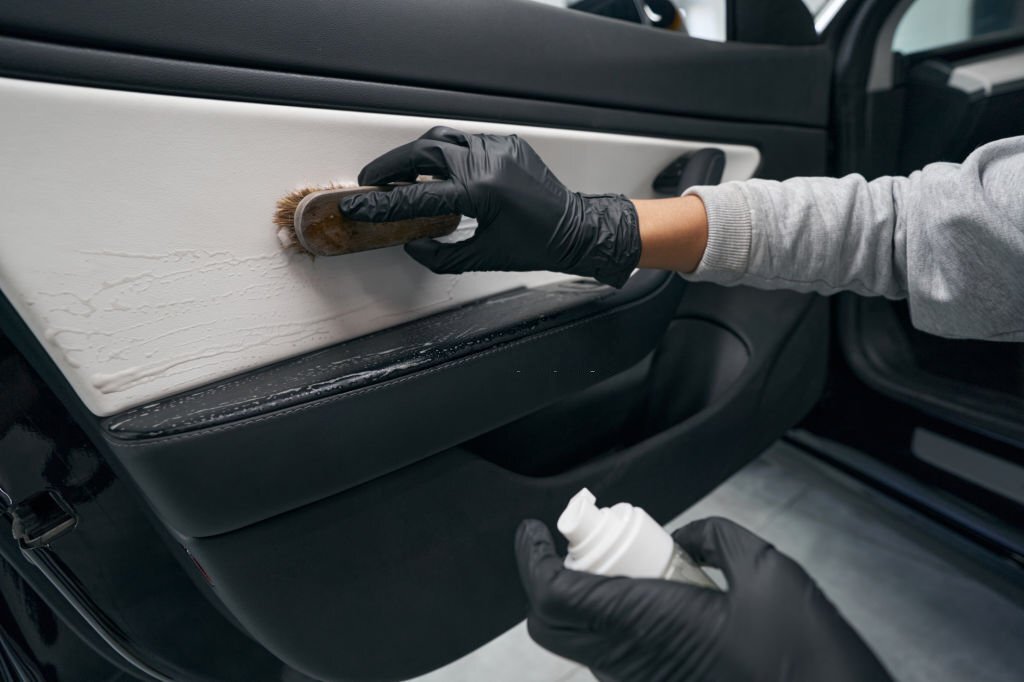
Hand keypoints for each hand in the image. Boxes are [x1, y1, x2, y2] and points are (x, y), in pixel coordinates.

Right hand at [340, 127, 640, 286]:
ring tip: (401, 174)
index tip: (359, 204)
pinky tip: (441, 172)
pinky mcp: (507, 143)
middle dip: (391, 165)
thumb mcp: (482, 257)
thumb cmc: (537, 247)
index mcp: (481, 193)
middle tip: (372, 180)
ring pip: (444, 139)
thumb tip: (410, 243)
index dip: (383, 203)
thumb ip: (438, 255)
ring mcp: (498, 148)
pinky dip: (449, 155)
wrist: (577, 230)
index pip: (418, 197)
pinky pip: (468, 143)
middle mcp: (488, 162)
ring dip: (417, 155)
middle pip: (423, 151)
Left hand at [515, 517, 892, 681]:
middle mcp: (631, 663)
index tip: (535, 531)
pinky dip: (618, 626)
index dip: (532, 558)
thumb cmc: (805, 658)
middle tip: (585, 548)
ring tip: (630, 569)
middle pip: (552, 625)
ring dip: (588, 603)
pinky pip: (617, 661)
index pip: (552, 595)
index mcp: (644, 623)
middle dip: (552, 580)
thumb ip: (714, 536)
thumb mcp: (766, 569)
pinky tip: (660, 603)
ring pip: (585, 644)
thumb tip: (683, 534)